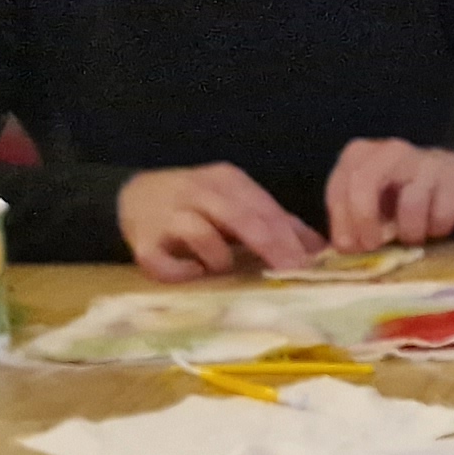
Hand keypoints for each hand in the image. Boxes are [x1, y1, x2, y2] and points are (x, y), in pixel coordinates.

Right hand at [118, 163, 324, 278]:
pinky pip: (164, 263)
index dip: (288, 237)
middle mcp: (198, 192)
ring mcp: (168, 215)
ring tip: (219, 266)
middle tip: (289, 271)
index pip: (263, 208)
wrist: (133, 196)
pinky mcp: (144, 243)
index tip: (310, 263)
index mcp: (226, 181)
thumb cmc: (199, 205)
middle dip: (269, 246)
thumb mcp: (238, 204)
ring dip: (219, 258)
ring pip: (202, 235)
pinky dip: (181, 272)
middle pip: (240, 217)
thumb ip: (277, 223)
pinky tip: (191, 272)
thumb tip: (320, 248)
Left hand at [328, 139, 453, 252]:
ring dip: (410, 232)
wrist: (449, 179)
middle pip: (364, 182)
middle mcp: (390, 151)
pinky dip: (438, 228)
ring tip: (413, 238)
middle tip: (374, 246)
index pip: (340, 188)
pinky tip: (436, 226)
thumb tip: (341, 249)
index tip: (350, 248)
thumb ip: (352, 220)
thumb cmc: (400, 196)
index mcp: (360, 155)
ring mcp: (424, 159)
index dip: (342, 222)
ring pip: (410, 204)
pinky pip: (442, 213)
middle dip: (365, 220)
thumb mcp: (370, 202)